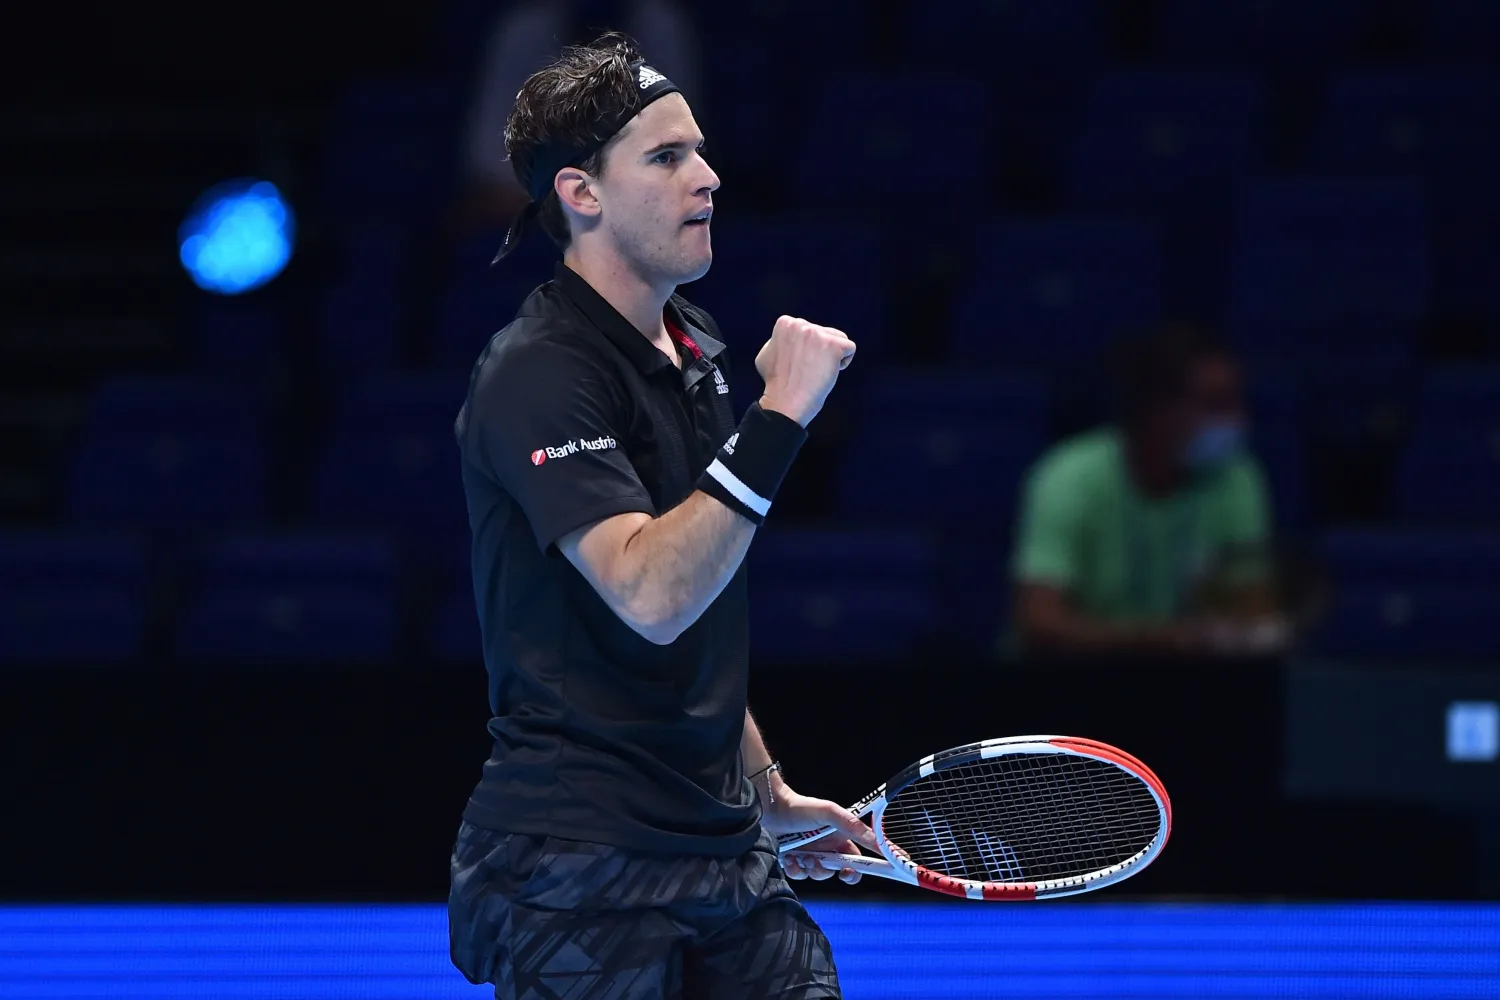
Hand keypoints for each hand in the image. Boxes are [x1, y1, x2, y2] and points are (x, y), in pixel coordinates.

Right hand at [755, 315, 856, 427]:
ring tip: (818, 371)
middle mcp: (801, 324)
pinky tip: (828, 372)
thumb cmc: (776, 382)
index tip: (799, 363)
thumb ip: (782, 340)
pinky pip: (850, 348)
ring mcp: (818, 334)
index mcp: (786, 323)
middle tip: (807, 370)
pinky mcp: (833, 346)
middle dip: (819, 352)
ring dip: (832, 355)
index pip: (809, 329)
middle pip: (824, 333)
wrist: (785, 402)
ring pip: (838, 338)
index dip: (807, 348)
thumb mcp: (768, 352)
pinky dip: (843, 363)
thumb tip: (791, 337)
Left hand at [759, 775, 878, 885]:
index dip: (865, 867)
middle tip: (826, 865)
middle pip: (839, 871)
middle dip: (833, 871)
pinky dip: (796, 870)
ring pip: (819, 875)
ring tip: (803, 856)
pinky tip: (790, 858)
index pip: (858, 857)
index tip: (863, 873)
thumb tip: (876, 840)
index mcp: (840, 837)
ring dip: (812, 868)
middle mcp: (828, 848)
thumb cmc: (800, 807)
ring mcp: (811, 856)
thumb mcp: (829, 812)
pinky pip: (800, 875)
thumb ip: (852, 825)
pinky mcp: (795, 862)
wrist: (770, 810)